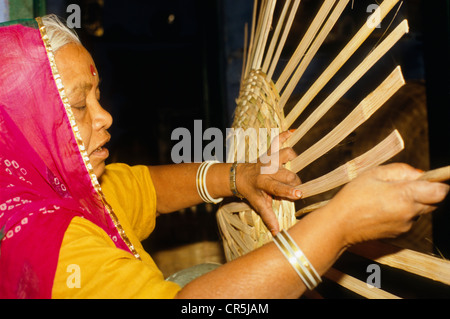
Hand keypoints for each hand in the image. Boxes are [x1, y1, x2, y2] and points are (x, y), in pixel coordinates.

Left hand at [235, 131, 301, 234]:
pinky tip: (294, 131)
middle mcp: (267, 169)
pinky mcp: (269, 152)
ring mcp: (268, 159)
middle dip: (295, 180)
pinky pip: (276, 141)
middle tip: (298, 187)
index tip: (300, 194)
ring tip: (296, 161)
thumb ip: (269, 217)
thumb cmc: (250, 192)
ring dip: (291, 157)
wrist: (238, 176)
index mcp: (263, 183)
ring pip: (284, 154)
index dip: (288, 191)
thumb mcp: (258, 205)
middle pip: (286, 173)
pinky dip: (285, 135)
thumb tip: (278, 234)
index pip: (277, 188)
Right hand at [328, 163, 449, 246]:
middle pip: (434, 201)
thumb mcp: (372, 174)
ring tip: (386, 197)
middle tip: (403, 185)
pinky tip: (382, 208)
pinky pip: (409, 219)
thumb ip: (400, 170)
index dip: (439, 182)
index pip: (440, 191)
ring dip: (412, 202)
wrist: (339, 225)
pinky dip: (402, 212)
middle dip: (426, 191)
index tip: (432, 177)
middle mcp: (409, 213)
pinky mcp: (399, 233)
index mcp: (404, 196)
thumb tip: (418, 174)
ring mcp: (405, 225)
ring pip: (420, 210)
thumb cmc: (352, 197)